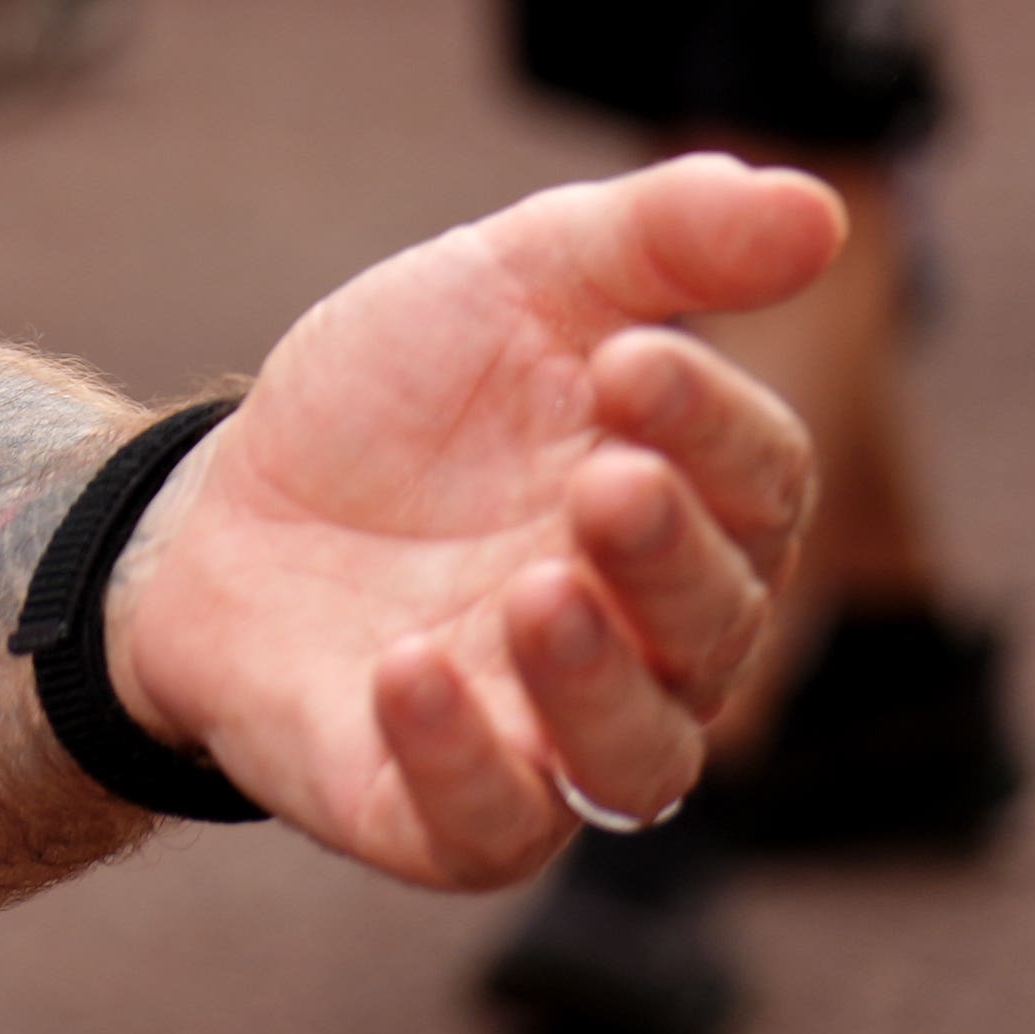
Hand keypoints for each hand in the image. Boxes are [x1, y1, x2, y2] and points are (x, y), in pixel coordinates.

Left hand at [112, 157, 836, 887]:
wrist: (219, 508)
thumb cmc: (399, 403)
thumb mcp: (510, 283)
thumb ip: (658, 242)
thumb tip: (815, 208)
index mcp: (687, 512)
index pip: (757, 487)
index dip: (711, 428)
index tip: (629, 361)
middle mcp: (646, 643)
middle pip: (715, 626)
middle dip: (670, 559)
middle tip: (606, 485)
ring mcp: (546, 737)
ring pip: (635, 758)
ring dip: (594, 681)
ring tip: (536, 593)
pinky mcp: (437, 811)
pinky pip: (486, 825)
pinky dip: (457, 757)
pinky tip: (404, 671)